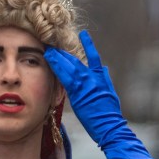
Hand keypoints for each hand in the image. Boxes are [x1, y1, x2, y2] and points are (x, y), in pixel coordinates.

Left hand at [44, 30, 127, 148]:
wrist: (109, 124)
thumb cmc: (109, 113)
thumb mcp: (110, 93)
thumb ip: (104, 79)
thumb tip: (102, 68)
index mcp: (101, 77)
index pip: (94, 57)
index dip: (88, 45)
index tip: (83, 34)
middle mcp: (92, 78)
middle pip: (76, 61)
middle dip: (64, 52)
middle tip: (54, 43)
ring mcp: (85, 84)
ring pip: (69, 66)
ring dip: (58, 57)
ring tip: (49, 49)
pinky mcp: (77, 93)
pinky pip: (65, 77)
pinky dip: (58, 68)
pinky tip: (50, 61)